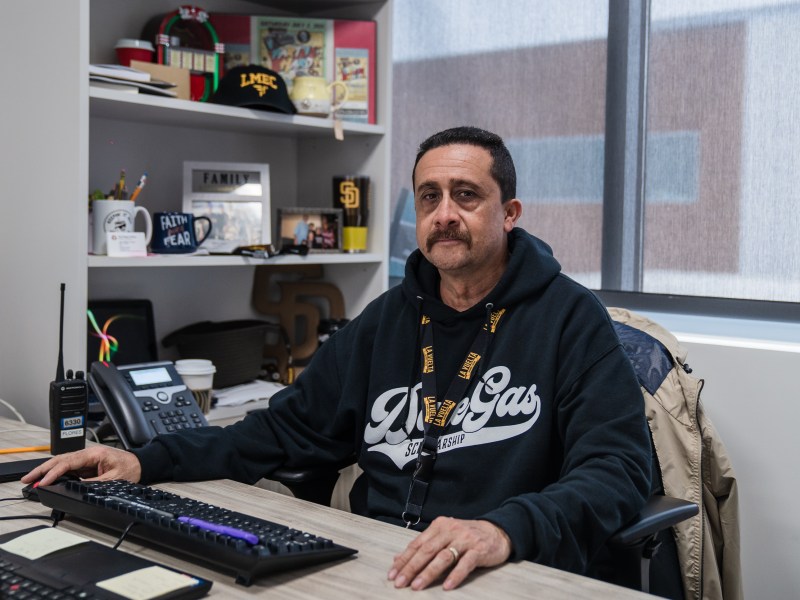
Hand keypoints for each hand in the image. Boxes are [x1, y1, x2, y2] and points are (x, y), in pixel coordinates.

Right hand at [20, 446, 141, 485]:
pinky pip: (68, 467)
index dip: (54, 473)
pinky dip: (55, 472)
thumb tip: (76, 488)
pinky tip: (47, 478)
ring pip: (62, 463)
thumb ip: (95, 483)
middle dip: (43, 469)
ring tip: (32, 479)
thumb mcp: (114, 478)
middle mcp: (88, 454)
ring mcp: (86, 459)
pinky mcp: (86, 464)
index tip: (43, 482)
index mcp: (94, 454)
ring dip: (46, 470)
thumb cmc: (130, 468)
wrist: (140, 464)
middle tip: (28, 478)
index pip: (68, 462)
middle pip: (60, 460)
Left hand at [388, 517, 511, 590]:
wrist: (497, 532)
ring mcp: (465, 539)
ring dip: (428, 573)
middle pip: (427, 550)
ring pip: (443, 557)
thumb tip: (398, 559)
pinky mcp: (479, 550)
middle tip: (400, 582)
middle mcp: (450, 530)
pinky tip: (447, 586)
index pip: (417, 544)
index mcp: (439, 526)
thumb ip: (423, 546)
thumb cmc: (467, 536)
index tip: (393, 574)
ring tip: (417, 586)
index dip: (404, 559)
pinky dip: (455, 575)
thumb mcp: (444, 536)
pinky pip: (465, 564)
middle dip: (411, 568)